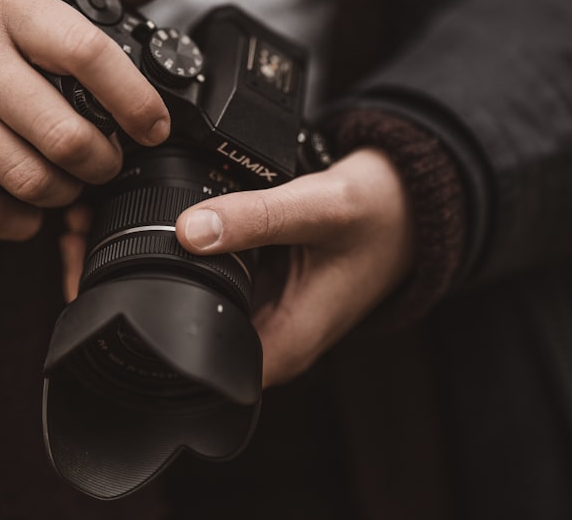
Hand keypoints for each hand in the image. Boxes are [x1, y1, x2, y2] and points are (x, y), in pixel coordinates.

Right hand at [0, 0, 169, 239]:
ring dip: (64, 196)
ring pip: (25, 180)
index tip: (154, 126)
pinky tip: (29, 208)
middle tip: (111, 160)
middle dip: (104, 163)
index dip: (134, 101)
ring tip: (71, 183)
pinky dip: (18, 222)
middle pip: (63, 136)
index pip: (87, 54)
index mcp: (0, 4)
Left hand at [175, 148, 413, 386]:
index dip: (178, 338)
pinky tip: (228, 232)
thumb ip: (255, 218)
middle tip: (180, 248)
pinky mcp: (270, 292)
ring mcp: (274, 316)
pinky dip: (220, 258)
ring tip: (215, 235)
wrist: (408, 199)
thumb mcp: (318, 208)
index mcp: (290, 343)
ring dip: (203, 274)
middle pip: (203, 334)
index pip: (210, 371)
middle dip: (183, 295)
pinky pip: (228, 283)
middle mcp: (280, 339)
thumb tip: (191, 230)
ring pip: (212, 306)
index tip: (163, 291)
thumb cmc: (380, 215)